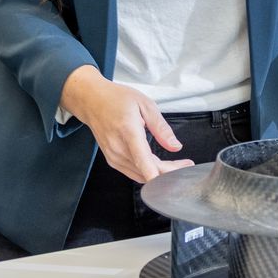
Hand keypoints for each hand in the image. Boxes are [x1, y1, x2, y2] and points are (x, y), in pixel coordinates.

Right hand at [59, 67, 193, 183]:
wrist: (91, 101)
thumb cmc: (117, 99)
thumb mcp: (145, 104)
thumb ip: (161, 128)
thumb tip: (175, 146)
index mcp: (128, 131)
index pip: (143, 160)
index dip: (159, 174)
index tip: (175, 178)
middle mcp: (118, 148)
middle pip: (147, 171)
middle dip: (169, 171)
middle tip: (186, 164)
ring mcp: (113, 157)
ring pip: (141, 175)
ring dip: (159, 174)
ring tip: (176, 165)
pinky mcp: (112, 161)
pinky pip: (133, 172)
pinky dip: (148, 171)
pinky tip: (159, 165)